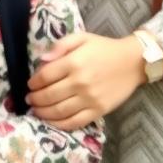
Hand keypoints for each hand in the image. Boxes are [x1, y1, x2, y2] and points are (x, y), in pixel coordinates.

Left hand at [26, 32, 146, 129]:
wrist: (132, 62)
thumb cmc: (104, 48)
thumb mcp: (81, 37)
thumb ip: (60, 45)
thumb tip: (42, 59)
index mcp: (74, 62)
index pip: (46, 76)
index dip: (34, 82)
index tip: (30, 84)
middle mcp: (80, 82)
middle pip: (50, 95)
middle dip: (36, 99)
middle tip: (29, 99)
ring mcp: (90, 99)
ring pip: (60, 111)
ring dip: (44, 113)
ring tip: (36, 111)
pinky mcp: (99, 111)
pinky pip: (76, 122)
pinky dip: (61, 124)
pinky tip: (52, 122)